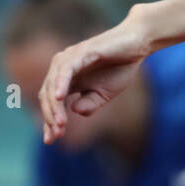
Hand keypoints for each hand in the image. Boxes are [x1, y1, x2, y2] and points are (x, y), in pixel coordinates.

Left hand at [38, 8, 150, 143]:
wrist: (138, 45)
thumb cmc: (121, 67)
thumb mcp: (105, 93)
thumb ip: (89, 104)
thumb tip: (75, 111)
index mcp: (66, 78)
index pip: (50, 101)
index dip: (50, 120)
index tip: (51, 140)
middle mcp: (62, 67)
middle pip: (46, 95)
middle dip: (51, 117)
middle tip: (57, 135)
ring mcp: (69, 58)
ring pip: (53, 85)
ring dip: (55, 106)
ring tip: (60, 124)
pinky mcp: (81, 52)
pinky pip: (66, 70)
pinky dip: (61, 84)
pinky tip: (59, 98)